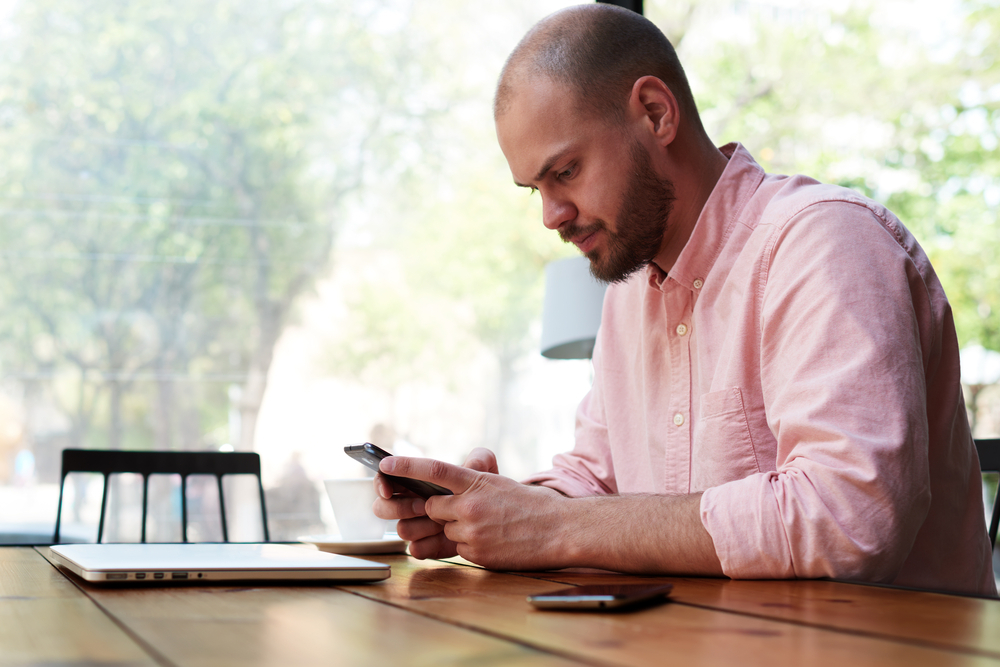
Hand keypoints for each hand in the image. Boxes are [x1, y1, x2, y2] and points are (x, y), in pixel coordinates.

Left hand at [374, 449, 568, 569]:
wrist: (561, 530)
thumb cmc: (532, 506)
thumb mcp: (500, 484)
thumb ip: (472, 484)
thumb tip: (446, 490)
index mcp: (477, 482)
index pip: (434, 470)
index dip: (406, 467)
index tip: (384, 465)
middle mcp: (470, 506)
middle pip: (432, 507)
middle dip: (439, 510)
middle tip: (461, 511)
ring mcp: (472, 531)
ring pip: (444, 531)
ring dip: (456, 530)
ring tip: (487, 527)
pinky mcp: (476, 554)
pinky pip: (458, 550)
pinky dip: (469, 547)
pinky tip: (493, 541)